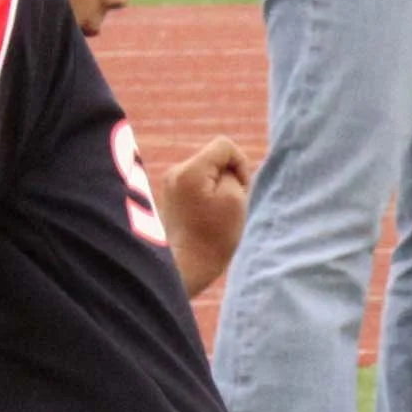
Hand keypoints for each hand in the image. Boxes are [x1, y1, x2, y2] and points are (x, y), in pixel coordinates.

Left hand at [158, 137, 252, 298]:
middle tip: (229, 207)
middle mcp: (176, 172)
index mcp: (191, 170)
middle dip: (228, 178)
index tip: (241, 190)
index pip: (224, 145)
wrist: (184, 266)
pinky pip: (197, 185)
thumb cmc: (213, 238)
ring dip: (219, 189)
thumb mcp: (235, 200)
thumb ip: (233, 174)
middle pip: (215, 158)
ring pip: (207, 173)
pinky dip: (208, 198)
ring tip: (217, 215)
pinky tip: (206, 219)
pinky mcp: (171, 197)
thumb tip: (226, 169)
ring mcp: (170, 184)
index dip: (240, 164)